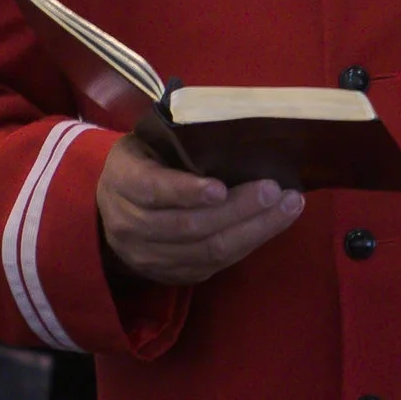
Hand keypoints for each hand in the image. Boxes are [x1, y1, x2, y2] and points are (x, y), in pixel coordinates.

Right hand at [96, 132, 304, 284]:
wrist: (112, 211)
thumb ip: (175, 137)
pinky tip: (273, 223)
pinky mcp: (173, 275)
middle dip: (238, 209)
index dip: (187, 192)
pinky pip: (215, 265)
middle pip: (189, 226)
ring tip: (288, 206)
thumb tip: (231, 125)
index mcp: (122, 181)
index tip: (221, 187)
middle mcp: (130, 226)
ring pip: (208, 251)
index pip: (152, 190)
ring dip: (254, 229)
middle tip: (274, 190)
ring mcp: (150, 257)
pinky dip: (248, 243)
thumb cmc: (142, 162)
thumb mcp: (145, 141)